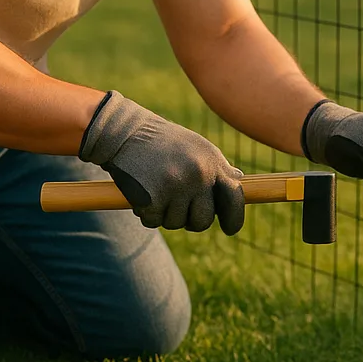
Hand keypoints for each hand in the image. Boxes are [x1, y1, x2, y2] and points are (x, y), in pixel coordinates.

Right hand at [79, 91, 244, 234]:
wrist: (125, 132)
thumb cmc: (161, 141)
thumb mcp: (195, 146)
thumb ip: (216, 165)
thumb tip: (238, 180)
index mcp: (212, 162)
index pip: (234, 197)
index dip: (234, 218)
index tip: (229, 229)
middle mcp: (198, 175)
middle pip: (203, 220)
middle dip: (190, 220)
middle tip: (176, 206)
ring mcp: (176, 187)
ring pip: (176, 223)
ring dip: (164, 214)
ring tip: (155, 189)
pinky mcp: (153, 198)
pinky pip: (153, 221)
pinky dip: (145, 213)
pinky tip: (142, 193)